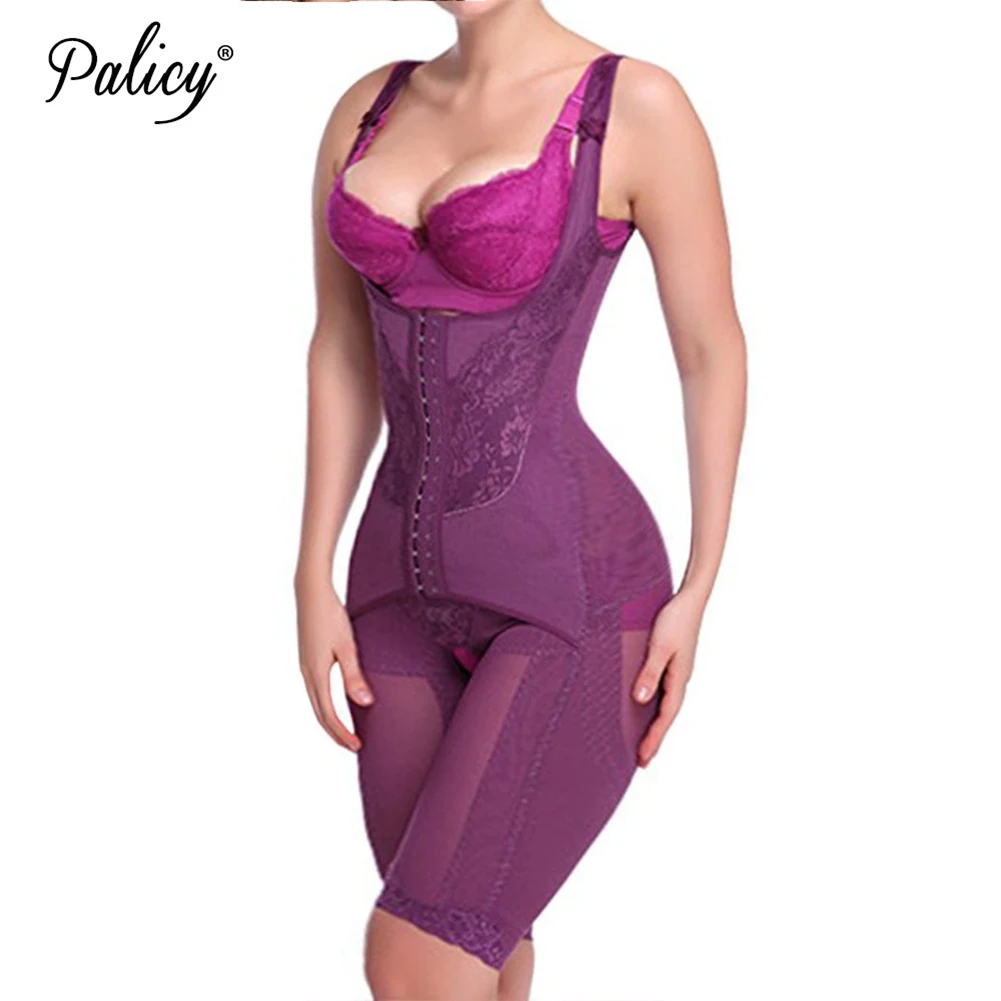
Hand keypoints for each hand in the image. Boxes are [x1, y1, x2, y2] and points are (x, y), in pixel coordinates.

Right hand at [295, 578, 373, 750]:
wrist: (310, 592)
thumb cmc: (331, 615)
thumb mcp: (347, 645)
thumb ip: (354, 675)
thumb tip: (365, 703)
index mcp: (316, 673)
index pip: (328, 714)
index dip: (342, 733)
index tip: (357, 746)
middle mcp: (307, 673)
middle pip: (320, 713)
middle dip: (335, 733)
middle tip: (353, 747)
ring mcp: (305, 666)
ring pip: (316, 702)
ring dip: (329, 720)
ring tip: (346, 731)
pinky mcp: (307, 658)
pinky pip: (315, 690)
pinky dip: (325, 704)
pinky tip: (336, 702)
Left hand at [631, 584, 706, 767]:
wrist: (689, 600)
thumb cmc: (674, 620)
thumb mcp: (658, 647)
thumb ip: (650, 673)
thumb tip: (641, 700)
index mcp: (679, 679)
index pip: (665, 717)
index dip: (654, 739)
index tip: (642, 759)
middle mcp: (680, 679)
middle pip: (667, 716)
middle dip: (655, 738)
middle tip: (641, 761)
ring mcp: (678, 672)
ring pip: (666, 705)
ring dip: (655, 724)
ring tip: (642, 740)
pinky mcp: (673, 662)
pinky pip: (663, 691)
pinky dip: (655, 705)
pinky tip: (645, 706)